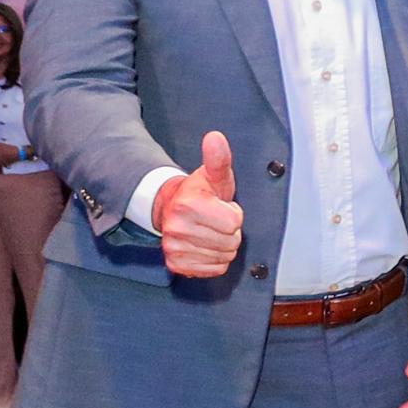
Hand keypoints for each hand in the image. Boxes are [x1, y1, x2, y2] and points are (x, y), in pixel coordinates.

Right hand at [156, 131, 245, 278]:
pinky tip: (205, 245)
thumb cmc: (200, 193)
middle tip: (215, 220)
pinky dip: (215, 260)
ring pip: (224, 256)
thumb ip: (218, 158)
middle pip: (231, 242)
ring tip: (210, 231)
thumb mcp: (214, 175)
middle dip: (230, 231)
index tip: (220, 206)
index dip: (234, 214)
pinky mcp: (176, 265)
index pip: (235, 222)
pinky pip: (214, 269)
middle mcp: (177, 229)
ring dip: (223, 245)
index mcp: (188, 205)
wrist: (172, 210)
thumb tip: (215, 137)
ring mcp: (174, 248)